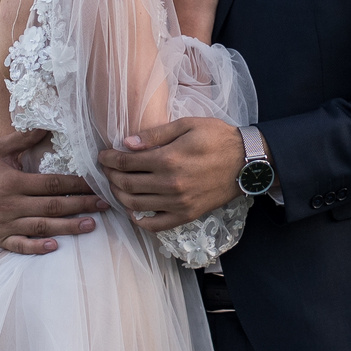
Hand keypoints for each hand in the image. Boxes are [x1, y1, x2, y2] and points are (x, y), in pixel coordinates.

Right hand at [0, 128, 100, 254]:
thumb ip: (22, 139)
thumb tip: (46, 127)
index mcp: (13, 182)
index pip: (52, 183)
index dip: (76, 184)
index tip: (96, 183)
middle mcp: (11, 204)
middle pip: (52, 206)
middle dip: (81, 205)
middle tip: (104, 204)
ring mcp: (5, 223)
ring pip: (42, 227)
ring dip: (68, 227)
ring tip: (91, 225)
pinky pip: (20, 245)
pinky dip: (36, 247)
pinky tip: (54, 247)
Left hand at [99, 117, 245, 230]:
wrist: (247, 162)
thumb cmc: (218, 138)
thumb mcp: (187, 125)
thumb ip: (155, 134)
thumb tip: (127, 143)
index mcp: (169, 159)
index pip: (126, 162)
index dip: (109, 159)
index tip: (103, 155)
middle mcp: (170, 184)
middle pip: (126, 184)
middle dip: (110, 176)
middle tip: (106, 169)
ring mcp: (178, 203)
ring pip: (135, 205)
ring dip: (118, 195)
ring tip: (115, 185)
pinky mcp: (186, 215)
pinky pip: (155, 224)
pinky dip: (139, 220)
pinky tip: (133, 209)